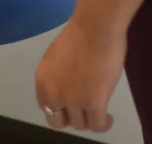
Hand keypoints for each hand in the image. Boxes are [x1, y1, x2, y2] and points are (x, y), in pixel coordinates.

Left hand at [34, 18, 124, 132]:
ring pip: (79, 124)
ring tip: (99, 112)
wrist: (96, 27)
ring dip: (89, 119)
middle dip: (71, 117)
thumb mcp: (57, 57)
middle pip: (58, 121)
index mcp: (43, 79)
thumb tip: (67, 85)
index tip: (70, 105)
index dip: (59, 108)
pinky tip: (108, 117)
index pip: (46, 106)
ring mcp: (73, 100)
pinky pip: (97, 125)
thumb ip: (57, 75)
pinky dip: (103, 124)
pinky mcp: (93, 103)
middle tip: (83, 110)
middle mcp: (53, 93)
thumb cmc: (80, 34)